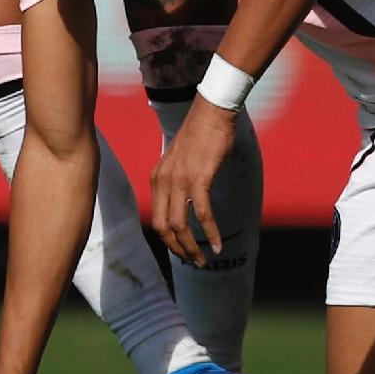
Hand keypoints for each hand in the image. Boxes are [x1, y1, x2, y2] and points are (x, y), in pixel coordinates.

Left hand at [150, 99, 235, 265]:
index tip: (182, 250)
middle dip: (178, 250)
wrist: (212, 111)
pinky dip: (210, 232)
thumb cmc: (201, 133)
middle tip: (194, 261)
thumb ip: (177, 179)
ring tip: (204, 259)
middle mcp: (163, 181)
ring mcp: (179, 180)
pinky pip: (202, 213)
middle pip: (163, 228)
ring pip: (180, 225)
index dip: (168, 240)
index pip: (156, 218)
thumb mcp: (180, 159)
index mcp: (157, 178)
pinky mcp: (199, 178)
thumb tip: (186, 200)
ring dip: (192, 247)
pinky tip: (218, 244)